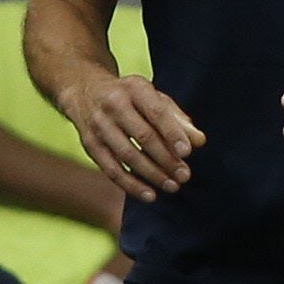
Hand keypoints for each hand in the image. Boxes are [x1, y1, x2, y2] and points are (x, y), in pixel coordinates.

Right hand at [67, 74, 205, 204]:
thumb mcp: (154, 98)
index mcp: (134, 88)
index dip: (172, 133)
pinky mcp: (90, 144)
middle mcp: (113, 104)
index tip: (187, 153)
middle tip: (185, 175)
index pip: (156, 112)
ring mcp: (99, 125)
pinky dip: (131, 185)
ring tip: (173, 186)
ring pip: (127, 155)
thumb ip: (178, 119)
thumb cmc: (130, 98)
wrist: (84, 90)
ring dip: (152, 174)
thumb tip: (199, 141)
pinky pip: (111, 169)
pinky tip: (150, 195)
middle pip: (143, 136)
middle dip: (166, 158)